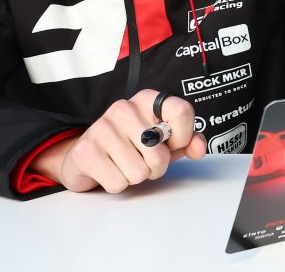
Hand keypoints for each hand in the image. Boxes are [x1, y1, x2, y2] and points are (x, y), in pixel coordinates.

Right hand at [32, 89, 207, 193]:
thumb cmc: (133, 147)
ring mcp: (102, 127)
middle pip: (159, 154)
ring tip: (126, 164)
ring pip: (139, 172)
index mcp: (148, 100)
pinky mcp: (86, 150)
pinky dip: (118, 184)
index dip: (184, 136)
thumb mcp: (165, 141)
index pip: (182, 111)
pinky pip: (118, 183)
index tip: (173, 144)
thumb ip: (188, 141)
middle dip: (157, 167)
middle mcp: (125, 108)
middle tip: (144, 160)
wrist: (88, 156)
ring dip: (136, 177)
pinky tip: (111, 170)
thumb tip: (198, 148)